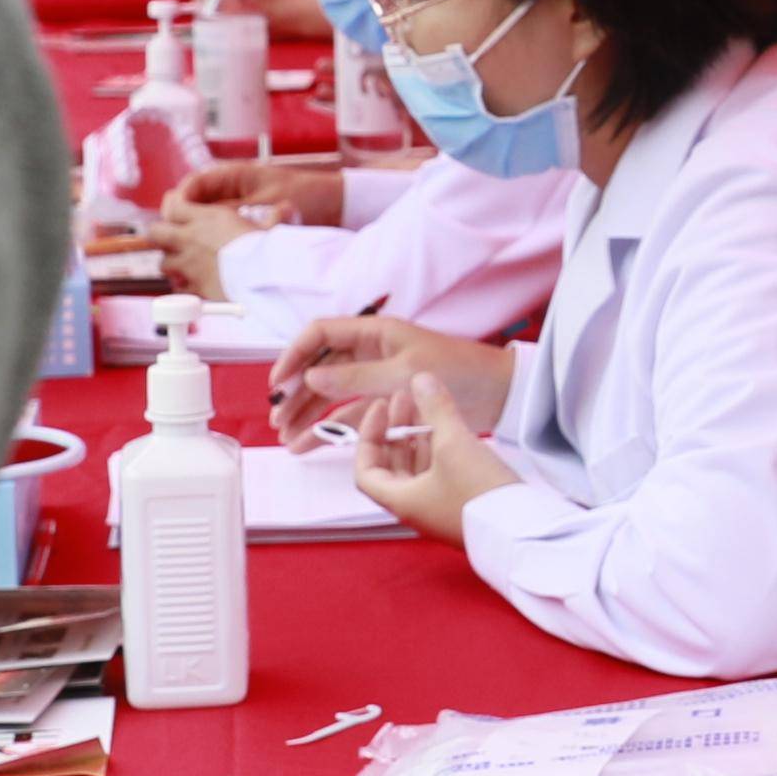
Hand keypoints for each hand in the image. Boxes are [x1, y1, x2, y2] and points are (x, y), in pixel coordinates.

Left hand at [151, 179, 305, 296]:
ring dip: (171, 263)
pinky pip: (178, 288)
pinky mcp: (194, 287)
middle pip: (155, 233)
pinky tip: (195, 285)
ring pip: (163, 263)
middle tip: (173, 240)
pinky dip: (183, 287)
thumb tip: (287, 210)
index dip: (173, 207)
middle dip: (161, 236)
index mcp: (207, 218)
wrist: (263, 279)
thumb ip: (276, 217)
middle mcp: (192, 239)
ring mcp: (189, 265)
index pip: (173, 205)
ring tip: (186, 265)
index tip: (179, 211)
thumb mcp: (272, 226)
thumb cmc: (267, 250)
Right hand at [271, 313, 511, 448]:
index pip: (319, 334)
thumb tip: (310, 376)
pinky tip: (310, 444)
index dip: (294, 355)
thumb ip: (355, 377)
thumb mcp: (402, 373)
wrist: (499, 392)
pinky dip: (331, 428)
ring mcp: (377, 377)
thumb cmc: (458, 370)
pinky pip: (351, 413)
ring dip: (309, 414)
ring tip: (287, 438)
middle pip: (320, 368)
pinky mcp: (387, 402)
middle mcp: (371, 351)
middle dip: (296, 392)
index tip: (277, 382)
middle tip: (277, 418)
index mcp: (374, 331)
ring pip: (332, 394)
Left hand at [341, 372, 519, 541]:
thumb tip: (420, 379)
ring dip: (418, 437)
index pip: (365, 469)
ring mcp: (439, 508)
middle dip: (396, 430)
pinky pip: (440, 474)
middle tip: (405, 398)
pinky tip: (451, 429)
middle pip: (392, 466)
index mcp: (401, 500)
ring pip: (418, 469)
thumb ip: (435, 408)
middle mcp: (416, 508)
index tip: (380, 407)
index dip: (368, 435)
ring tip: (428, 407)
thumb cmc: (479, 493)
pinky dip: (439, 449)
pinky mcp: (462, 505)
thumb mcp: (454, 443)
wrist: (523, 529)